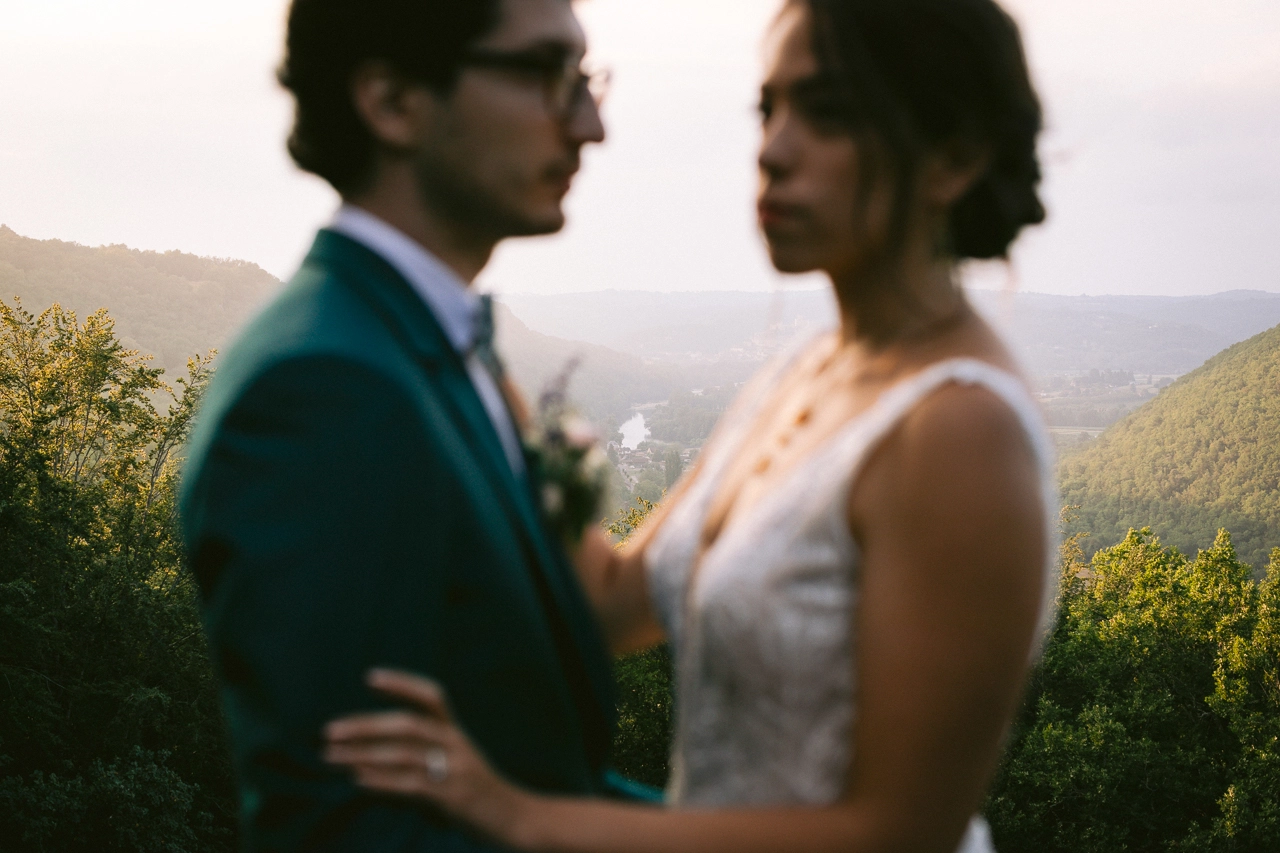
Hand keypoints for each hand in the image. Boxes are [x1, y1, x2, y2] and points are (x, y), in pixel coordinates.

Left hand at [325, 669, 532, 843]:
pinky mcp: (453, 796)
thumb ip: (423, 758)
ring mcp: (456, 769)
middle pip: (407, 723)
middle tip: (329, 731)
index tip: (369, 677)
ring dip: (362, 754)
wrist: (518, 820)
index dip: (402, 683)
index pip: (431, 696)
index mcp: (456, 733)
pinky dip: (381, 780)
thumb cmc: (479, 795)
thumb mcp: (455, 766)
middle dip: (365, 725)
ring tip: (331, 757)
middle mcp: (456, 744)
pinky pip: (411, 783)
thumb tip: (369, 760)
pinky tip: (358, 779)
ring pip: (403, 753)